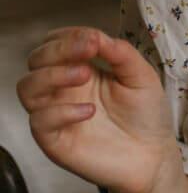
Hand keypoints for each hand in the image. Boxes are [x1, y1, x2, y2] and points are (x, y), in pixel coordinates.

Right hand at [17, 27, 179, 192]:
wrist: (154, 157)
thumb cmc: (146, 117)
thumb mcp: (142, 77)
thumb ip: (121, 54)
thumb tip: (96, 35)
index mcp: (79, 69)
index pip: (55, 44)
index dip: (68, 37)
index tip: (92, 39)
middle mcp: (62, 89)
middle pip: (36, 60)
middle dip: (57, 50)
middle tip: (87, 51)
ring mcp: (55, 114)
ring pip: (27, 87)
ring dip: (51, 75)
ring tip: (83, 75)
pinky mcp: (55, 140)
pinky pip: (39, 121)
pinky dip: (60, 112)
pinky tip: (88, 110)